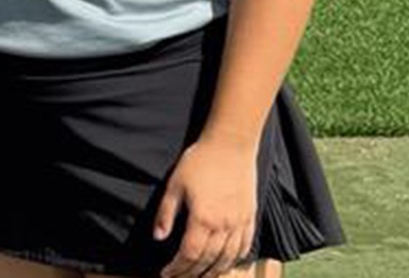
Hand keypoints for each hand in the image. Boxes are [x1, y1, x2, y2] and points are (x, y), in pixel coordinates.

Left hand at [155, 135, 256, 277]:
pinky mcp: (250, 216)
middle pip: (208, 261)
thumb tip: (158, 237)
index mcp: (203, 219)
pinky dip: (235, 259)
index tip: (166, 274)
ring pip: (228, 258)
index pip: (189, 254)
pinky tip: (227, 263)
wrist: (230, 145)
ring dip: (214, 271)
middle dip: (192, 274)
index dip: (177, 268)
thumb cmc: (200, 161)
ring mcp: (240, 222)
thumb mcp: (174, 185)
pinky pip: (246, 246)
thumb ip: (166, 214)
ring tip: (201, 276)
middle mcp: (224, 226)